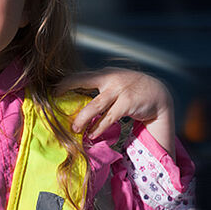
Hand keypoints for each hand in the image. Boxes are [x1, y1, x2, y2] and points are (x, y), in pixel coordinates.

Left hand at [55, 67, 175, 158]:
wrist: (158, 93)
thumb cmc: (129, 91)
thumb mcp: (113, 84)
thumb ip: (97, 89)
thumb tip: (75, 102)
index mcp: (103, 74)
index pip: (79, 76)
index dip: (64, 83)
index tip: (52, 92)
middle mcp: (109, 79)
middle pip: (81, 83)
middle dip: (65, 91)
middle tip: (54, 107)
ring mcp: (119, 90)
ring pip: (94, 106)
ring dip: (82, 120)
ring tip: (75, 130)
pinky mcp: (127, 103)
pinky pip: (108, 118)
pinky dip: (99, 128)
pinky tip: (93, 134)